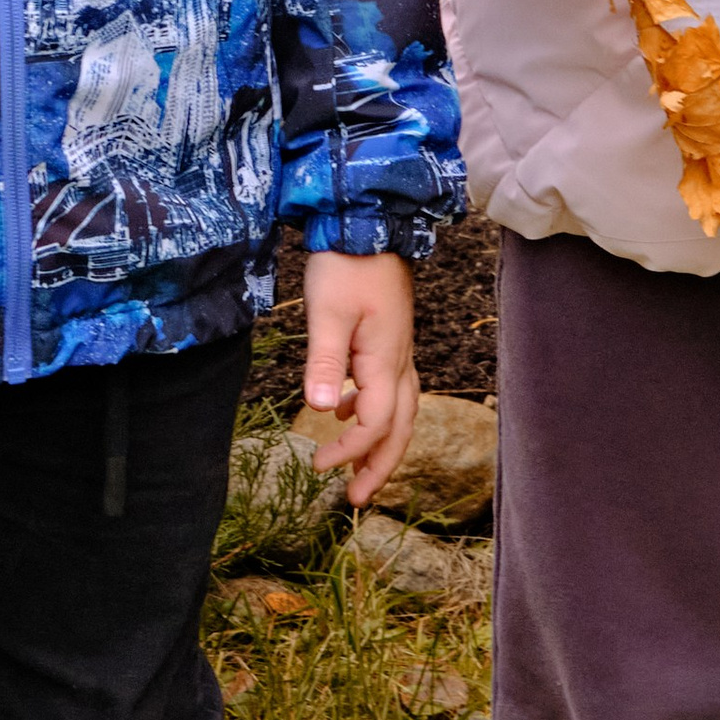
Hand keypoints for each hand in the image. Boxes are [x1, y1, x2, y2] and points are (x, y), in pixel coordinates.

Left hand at [300, 250, 418, 506]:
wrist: (369, 221)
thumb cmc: (347, 264)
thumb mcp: (328, 312)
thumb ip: (324, 362)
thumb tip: (320, 410)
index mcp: (386, 361)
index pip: (375, 424)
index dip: (350, 451)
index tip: (319, 465)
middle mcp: (400, 361)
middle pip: (399, 427)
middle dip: (380, 465)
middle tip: (357, 498)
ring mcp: (398, 349)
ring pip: (399, 410)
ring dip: (380, 442)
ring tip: (356, 466)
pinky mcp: (389, 338)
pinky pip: (390, 388)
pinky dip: (373, 410)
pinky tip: (346, 409)